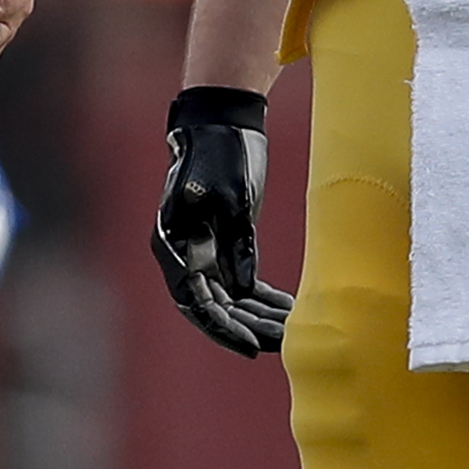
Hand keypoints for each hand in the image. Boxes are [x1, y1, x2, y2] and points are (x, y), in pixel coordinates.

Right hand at [154, 86, 290, 356]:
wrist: (221, 122)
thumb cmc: (221, 153)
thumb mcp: (234, 196)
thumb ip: (238, 244)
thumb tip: (246, 290)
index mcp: (175, 244)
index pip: (196, 302)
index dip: (222, 329)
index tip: (251, 346)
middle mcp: (185, 255)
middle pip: (215, 307)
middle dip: (248, 328)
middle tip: (283, 343)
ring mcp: (205, 252)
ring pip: (232, 300)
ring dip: (259, 317)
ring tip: (293, 331)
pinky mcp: (225, 245)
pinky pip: (242, 283)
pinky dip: (264, 298)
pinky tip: (288, 310)